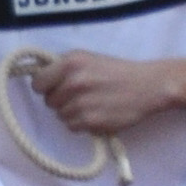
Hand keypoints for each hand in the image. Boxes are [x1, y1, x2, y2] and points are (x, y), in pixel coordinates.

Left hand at [27, 50, 185, 137]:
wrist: (148, 86)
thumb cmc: (117, 71)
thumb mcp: (88, 59)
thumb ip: (63, 68)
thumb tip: (40, 80)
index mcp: (70, 62)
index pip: (37, 82)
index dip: (45, 87)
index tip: (54, 88)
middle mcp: (73, 82)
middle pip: (49, 101)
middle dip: (60, 100)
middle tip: (80, 95)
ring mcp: (81, 103)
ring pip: (60, 115)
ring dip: (71, 113)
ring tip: (91, 104)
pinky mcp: (91, 121)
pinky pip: (72, 127)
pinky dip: (82, 124)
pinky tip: (96, 113)